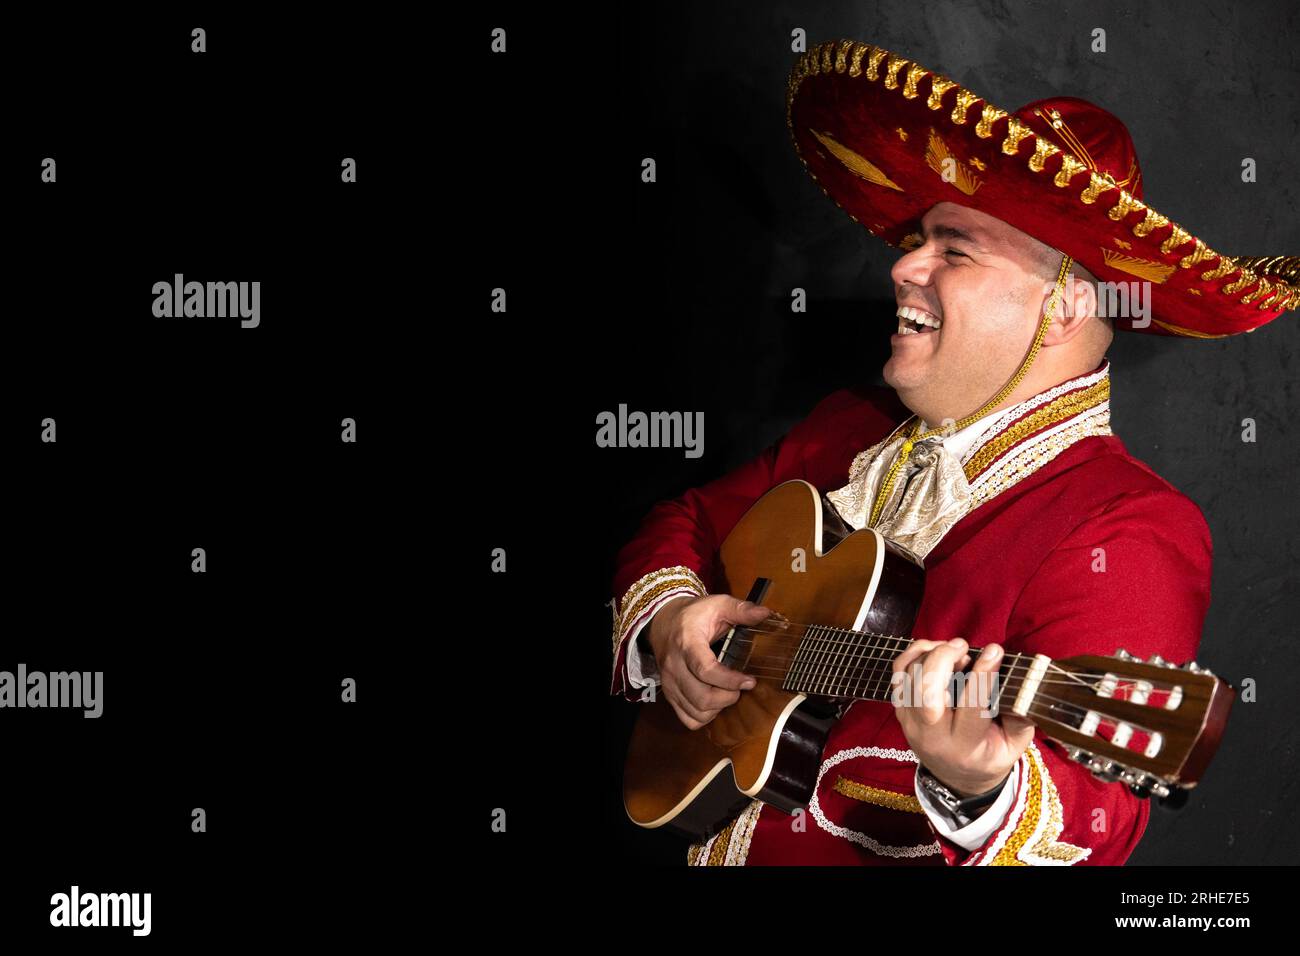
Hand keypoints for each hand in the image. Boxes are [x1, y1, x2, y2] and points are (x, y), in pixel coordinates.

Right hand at [646, 594, 770, 730]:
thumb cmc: (694, 614)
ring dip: (718, 709)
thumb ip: (741, 609)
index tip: (750, 681)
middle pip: (701, 697)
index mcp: (687, 643)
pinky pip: (687, 719)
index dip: (730, 681)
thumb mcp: (717, 604)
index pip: (705, 670)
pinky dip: (704, 717)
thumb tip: (766, 613)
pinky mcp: (668, 694)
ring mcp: (669, 683)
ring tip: (728, 694)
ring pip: (695, 712)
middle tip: (740, 687)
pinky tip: (714, 703)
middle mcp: (674, 666)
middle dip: (727, 698)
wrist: (662, 621)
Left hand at [890, 638, 1034, 795]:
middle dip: (942, 660)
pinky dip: (912, 655)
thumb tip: (1025, 683)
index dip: (983, 675)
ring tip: (953, 648)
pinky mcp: (901, 711)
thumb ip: (1021, 717)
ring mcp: (911, 724)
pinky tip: (933, 649)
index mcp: (965, 746)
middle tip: (963, 646)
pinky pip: (898, 676)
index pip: (971, 707)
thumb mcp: (1014, 745)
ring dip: (929, 655)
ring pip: (908, 680)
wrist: (958, 776)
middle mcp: (932, 736)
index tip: (995, 650)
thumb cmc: (990, 755)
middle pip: (925, 693)